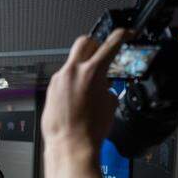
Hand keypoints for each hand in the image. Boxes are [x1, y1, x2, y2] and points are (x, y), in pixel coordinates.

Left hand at [40, 29, 127, 151]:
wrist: (70, 145)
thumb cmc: (90, 129)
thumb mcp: (111, 103)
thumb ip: (107, 86)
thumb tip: (103, 85)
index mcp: (93, 71)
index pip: (111, 43)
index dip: (122, 35)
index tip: (126, 33)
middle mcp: (73, 71)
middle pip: (85, 41)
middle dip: (96, 45)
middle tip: (102, 54)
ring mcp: (59, 79)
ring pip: (72, 61)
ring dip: (82, 66)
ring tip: (90, 84)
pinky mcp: (50, 90)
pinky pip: (63, 78)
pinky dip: (72, 81)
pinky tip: (77, 96)